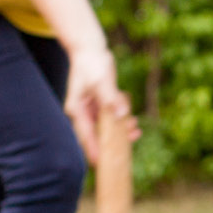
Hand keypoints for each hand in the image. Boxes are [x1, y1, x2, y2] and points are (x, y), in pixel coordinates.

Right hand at [63, 44, 140, 165]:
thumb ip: (111, 99)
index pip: (86, 135)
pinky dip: (122, 118)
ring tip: (135, 128)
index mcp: (77, 110)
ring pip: (108, 127)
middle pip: (98, 134)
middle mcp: (83, 112)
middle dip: (114, 139)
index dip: (94, 150)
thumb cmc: (91, 63)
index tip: (101, 164)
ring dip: (121, 129)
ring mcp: (92, 109)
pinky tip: (132, 119)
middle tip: (132, 139)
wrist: (90, 48)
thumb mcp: (101, 82)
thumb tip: (121, 115)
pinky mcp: (101, 104)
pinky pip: (113, 117)